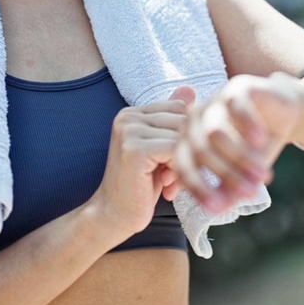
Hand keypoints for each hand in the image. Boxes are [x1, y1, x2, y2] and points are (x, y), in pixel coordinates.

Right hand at [88, 86, 195, 241]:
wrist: (113, 216)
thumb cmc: (141, 185)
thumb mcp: (160, 150)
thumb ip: (172, 120)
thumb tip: (190, 88)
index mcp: (133, 112)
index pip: (180, 109)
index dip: (187, 136)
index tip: (178, 161)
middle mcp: (128, 115)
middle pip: (183, 121)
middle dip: (189, 150)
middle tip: (177, 178)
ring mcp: (129, 130)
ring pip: (182, 135)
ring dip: (186, 162)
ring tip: (171, 183)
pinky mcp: (134, 149)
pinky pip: (176, 150)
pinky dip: (180, 171)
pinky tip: (168, 188)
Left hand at [170, 73, 301, 214]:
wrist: (279, 112)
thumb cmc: (254, 145)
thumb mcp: (243, 171)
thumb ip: (228, 188)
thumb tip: (216, 212)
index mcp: (188, 140)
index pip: (184, 166)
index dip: (199, 189)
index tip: (216, 209)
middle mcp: (195, 119)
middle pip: (200, 151)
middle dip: (226, 175)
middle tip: (249, 193)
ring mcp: (214, 101)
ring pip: (216, 132)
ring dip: (239, 156)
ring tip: (262, 174)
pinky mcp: (236, 87)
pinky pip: (236, 107)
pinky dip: (248, 125)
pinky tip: (261, 140)